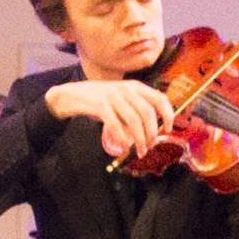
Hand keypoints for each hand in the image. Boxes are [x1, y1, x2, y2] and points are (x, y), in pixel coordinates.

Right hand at [47, 78, 176, 162]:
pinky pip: (116, 125)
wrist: (70, 95)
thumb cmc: (98, 100)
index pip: (159, 98)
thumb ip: (135, 109)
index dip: (168, 114)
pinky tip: (123, 147)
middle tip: (150, 147)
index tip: (168, 129)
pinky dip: (121, 139)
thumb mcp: (120, 98)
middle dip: (152, 133)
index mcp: (135, 86)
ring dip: (139, 140)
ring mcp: (113, 96)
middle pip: (147, 113)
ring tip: (139, 151)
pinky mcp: (100, 105)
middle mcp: (126, 89)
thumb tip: (152, 129)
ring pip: (134, 121)